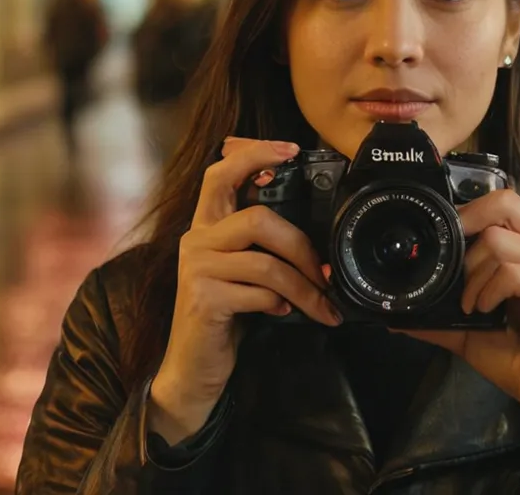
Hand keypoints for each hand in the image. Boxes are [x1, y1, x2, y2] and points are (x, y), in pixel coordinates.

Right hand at [149, 137, 341, 444]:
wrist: (193, 368)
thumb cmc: (226, 315)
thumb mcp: (243, 272)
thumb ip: (262, 245)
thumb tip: (314, 237)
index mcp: (207, 226)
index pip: (221, 173)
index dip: (255, 154)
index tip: (291, 150)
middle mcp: (197, 240)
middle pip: (257, 218)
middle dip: (302, 246)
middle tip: (326, 273)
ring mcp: (197, 269)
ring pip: (265, 262)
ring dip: (304, 286)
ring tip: (322, 305)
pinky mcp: (203, 299)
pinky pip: (257, 292)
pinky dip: (280, 304)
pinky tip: (284, 313)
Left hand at [398, 190, 519, 469]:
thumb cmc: (512, 356)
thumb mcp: (465, 329)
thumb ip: (435, 314)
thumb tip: (392, 314)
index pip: (500, 202)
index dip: (466, 214)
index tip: (445, 247)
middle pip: (506, 202)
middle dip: (468, 229)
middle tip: (454, 268)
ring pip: (499, 240)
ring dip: (472, 275)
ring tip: (470, 304)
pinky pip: (511, 271)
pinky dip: (488, 290)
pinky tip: (484, 310)